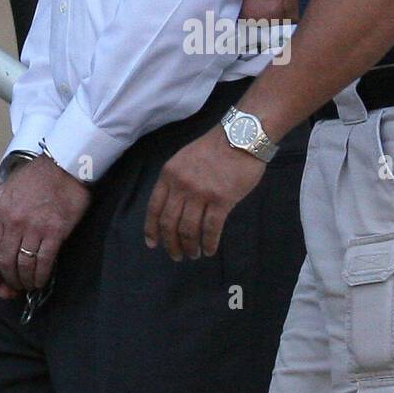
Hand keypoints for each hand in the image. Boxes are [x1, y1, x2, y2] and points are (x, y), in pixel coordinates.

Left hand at [0, 155, 91, 295]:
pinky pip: (43, 261)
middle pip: (4, 261)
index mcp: (0, 212)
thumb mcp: (7, 186)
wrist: (65, 166)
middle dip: (8, 278)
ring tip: (28, 286)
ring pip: (23, 264)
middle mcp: (14, 222)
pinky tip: (42, 281)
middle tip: (14, 286)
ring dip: (24, 280)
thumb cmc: (38, 175)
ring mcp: (34, 228)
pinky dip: (41, 276)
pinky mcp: (54, 232)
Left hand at [144, 124, 265, 260]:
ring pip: (189, 229)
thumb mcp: (185, 159)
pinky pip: (211, 228)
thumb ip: (176, 181)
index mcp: (169, 175)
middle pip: (169, 223)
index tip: (153, 244)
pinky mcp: (221, 200)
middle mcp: (181, 185)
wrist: (241, 136)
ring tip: (194, 254)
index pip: (154, 208)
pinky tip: (210, 249)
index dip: (152, 229)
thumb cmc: (215, 147)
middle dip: (171, 244)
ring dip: (190, 246)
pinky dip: (209, 243)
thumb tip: (174, 208)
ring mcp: (201, 193)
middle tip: (177, 255)